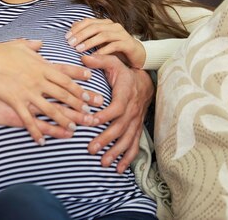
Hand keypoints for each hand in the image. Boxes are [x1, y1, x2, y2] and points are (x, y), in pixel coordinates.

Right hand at [0, 39, 102, 144]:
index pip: (65, 74)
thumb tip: (40, 43)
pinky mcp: (15, 102)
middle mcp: (38, 79)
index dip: (79, 82)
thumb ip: (33, 45)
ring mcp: (28, 91)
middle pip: (64, 93)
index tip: (91, 88)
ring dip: (64, 119)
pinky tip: (42, 141)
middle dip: (79, 104)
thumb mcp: (19, 45)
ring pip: (51, 109)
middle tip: (91, 112)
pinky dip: (36, 131)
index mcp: (41, 65)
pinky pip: (28, 120)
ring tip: (74, 128)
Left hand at [66, 18, 145, 67]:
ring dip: (90, 42)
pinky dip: (104, 50)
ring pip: (104, 35)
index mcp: (105, 23)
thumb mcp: (100, 42)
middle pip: (94, 27)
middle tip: (70, 44)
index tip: (66, 37)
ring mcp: (122, 34)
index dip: (77, 28)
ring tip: (80, 49)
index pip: (88, 21)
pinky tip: (95, 55)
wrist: (137, 55)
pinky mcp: (129, 44)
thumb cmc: (115, 49)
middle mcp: (113, 26)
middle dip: (81, 35)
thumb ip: (88, 35)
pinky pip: (115, 45)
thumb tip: (72, 27)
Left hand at [81, 54, 153, 172]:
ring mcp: (135, 121)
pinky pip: (134, 145)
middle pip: (120, 127)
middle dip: (106, 139)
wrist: (144, 82)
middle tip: (91, 149)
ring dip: (116, 152)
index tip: (91, 121)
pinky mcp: (136, 128)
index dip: (105, 115)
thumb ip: (99, 60)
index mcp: (125, 94)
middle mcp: (132, 110)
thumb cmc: (124, 73)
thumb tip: (83, 57)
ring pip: (127, 139)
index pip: (116, 107)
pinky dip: (128, 158)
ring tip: (103, 163)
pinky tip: (118, 169)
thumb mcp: (114, 62)